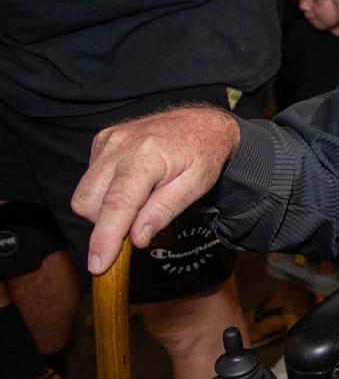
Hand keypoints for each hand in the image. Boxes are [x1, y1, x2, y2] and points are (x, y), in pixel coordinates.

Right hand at [71, 105, 239, 274]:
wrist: (202, 123)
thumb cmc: (203, 154)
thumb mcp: (196, 185)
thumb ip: (163, 211)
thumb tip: (136, 239)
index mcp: (147, 155)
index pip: (117, 203)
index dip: (105, 238)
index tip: (98, 266)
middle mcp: (121, 144)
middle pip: (90, 202)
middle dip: (107, 223)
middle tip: (140, 220)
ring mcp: (109, 140)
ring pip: (85, 193)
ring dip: (104, 208)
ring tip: (140, 198)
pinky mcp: (103, 140)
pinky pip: (90, 178)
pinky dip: (105, 191)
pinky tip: (132, 183)